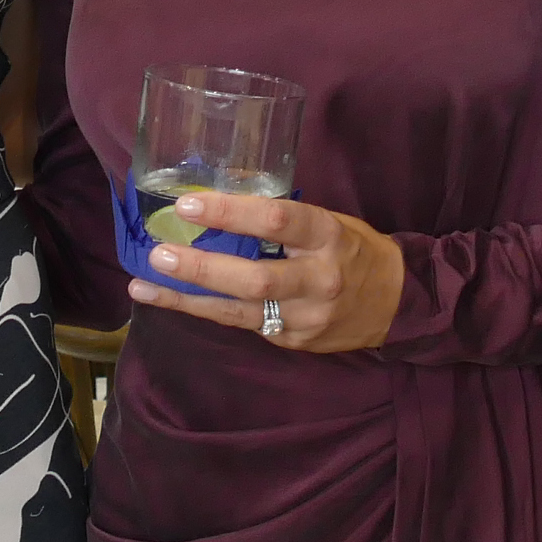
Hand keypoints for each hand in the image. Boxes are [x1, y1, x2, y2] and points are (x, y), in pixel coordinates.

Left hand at [130, 189, 406, 352]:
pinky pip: (242, 324)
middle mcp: (319, 280)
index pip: (278, 220)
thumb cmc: (354, 250)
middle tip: (159, 253)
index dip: (231, 212)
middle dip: (201, 268)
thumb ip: (284, 218)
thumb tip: (219, 199)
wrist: (398, 304)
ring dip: (186, 298)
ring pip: (239, 311)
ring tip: (144, 285)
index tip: (189, 203)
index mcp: (329, 236)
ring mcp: (306, 318)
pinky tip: (171, 300)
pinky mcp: (293, 341)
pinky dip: (204, 311)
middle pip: (254, 278)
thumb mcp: (330, 222)